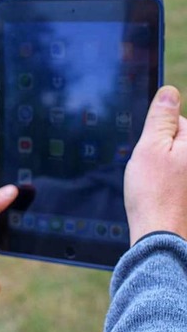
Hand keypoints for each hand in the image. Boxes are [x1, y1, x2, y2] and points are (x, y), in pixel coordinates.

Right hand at [125, 85, 186, 243]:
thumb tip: (170, 92)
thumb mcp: (150, 148)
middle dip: (164, 152)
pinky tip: (164, 199)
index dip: (157, 135)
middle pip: (182, 143)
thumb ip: (161, 118)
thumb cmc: (154, 194)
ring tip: (157, 189)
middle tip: (151, 174)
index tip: (149, 155)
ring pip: (179, 164)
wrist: (163, 239)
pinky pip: (179, 182)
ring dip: (168, 171)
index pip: (178, 121)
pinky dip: (172, 187)